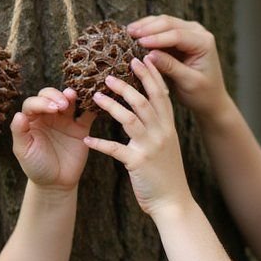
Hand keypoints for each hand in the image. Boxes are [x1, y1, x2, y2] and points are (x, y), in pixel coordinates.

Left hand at [10, 87, 93, 189]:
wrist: (56, 183)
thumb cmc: (36, 166)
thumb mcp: (23, 151)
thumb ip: (19, 132)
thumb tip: (18, 114)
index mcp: (32, 120)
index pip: (33, 103)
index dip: (42, 102)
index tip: (52, 109)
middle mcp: (48, 116)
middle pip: (50, 96)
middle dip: (56, 96)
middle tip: (63, 105)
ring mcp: (65, 121)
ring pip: (69, 101)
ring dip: (71, 96)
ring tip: (73, 96)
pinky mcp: (81, 128)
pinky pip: (87, 114)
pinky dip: (92, 107)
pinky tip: (94, 103)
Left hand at [84, 57, 191, 218]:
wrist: (175, 202)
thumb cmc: (167, 174)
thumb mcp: (167, 144)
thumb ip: (158, 126)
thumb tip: (147, 108)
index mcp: (168, 126)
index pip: (160, 93)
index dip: (151, 74)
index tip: (140, 58)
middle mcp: (161, 132)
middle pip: (144, 100)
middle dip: (127, 84)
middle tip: (109, 74)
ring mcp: (150, 147)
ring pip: (129, 118)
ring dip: (110, 106)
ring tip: (94, 96)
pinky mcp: (138, 163)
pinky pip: (114, 148)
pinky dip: (99, 143)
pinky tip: (86, 138)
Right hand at [127, 15, 228, 118]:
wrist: (211, 98)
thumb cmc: (202, 93)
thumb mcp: (188, 82)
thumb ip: (170, 67)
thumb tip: (149, 55)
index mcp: (204, 43)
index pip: (177, 35)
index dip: (157, 38)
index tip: (139, 42)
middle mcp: (198, 32)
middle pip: (169, 23)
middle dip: (148, 28)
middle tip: (129, 33)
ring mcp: (189, 31)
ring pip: (164, 22)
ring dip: (146, 26)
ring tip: (128, 31)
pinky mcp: (180, 36)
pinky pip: (161, 29)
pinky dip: (148, 30)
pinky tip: (135, 33)